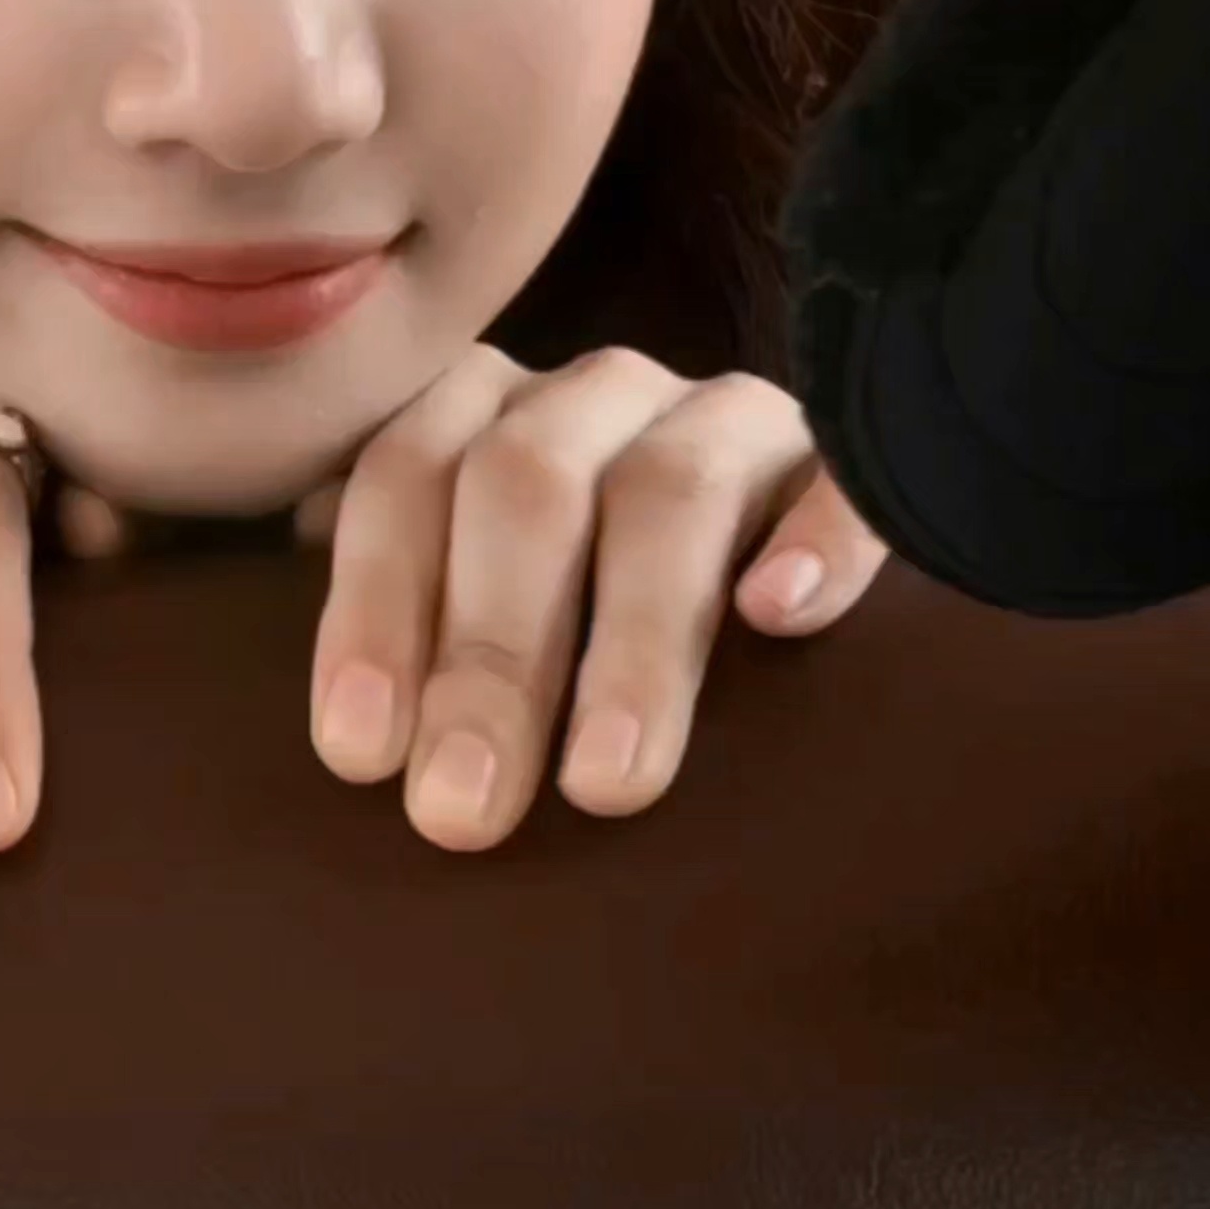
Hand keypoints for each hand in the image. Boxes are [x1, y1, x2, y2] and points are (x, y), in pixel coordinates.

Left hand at [305, 346, 886, 847]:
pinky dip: (817, 542)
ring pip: (671, 490)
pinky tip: (782, 618)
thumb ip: (410, 635)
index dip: (373, 611)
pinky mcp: (859, 462)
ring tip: (606, 781)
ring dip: (632, 642)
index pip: (404, 478)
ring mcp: (733, 422)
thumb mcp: (476, 608)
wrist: (781, 563)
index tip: (360, 757)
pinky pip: (847, 481)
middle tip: (463, 810)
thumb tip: (350, 742)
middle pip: (524, 485)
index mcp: (486, 414)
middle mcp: (600, 398)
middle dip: (487, 653)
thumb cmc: (582, 625)